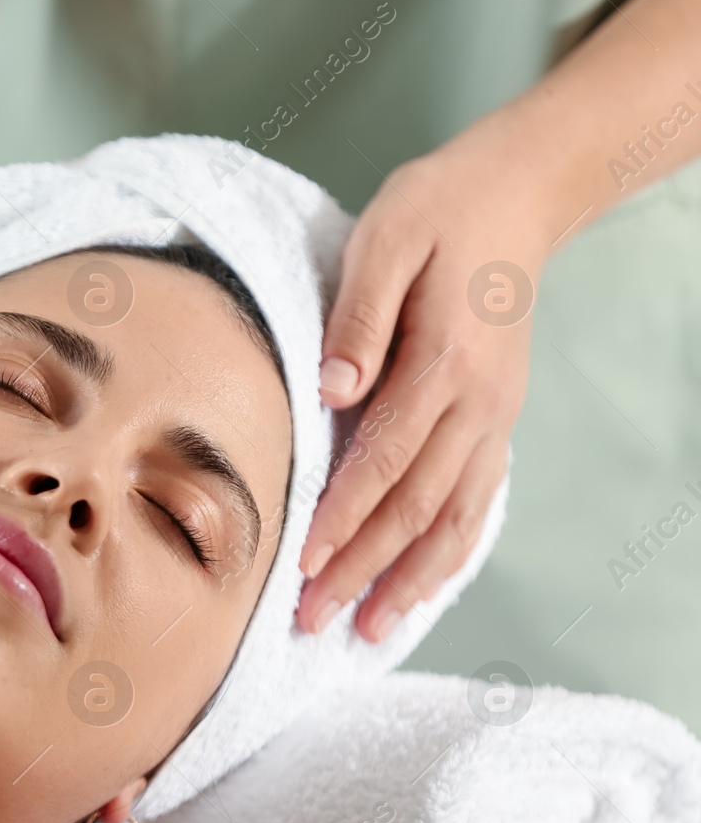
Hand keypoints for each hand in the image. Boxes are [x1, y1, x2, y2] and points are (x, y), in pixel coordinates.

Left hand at [295, 129, 547, 640]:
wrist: (519, 192)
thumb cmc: (439, 210)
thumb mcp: (386, 239)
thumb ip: (358, 318)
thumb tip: (330, 389)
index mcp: (446, 362)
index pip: (385, 459)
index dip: (343, 517)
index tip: (303, 563)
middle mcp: (479, 403)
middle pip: (416, 505)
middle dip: (363, 568)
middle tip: (314, 619)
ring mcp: (494, 416)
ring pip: (454, 518)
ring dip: (410, 579)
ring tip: (368, 630)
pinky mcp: (496, 418)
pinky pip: (478, 501)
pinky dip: (449, 552)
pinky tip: (419, 587)